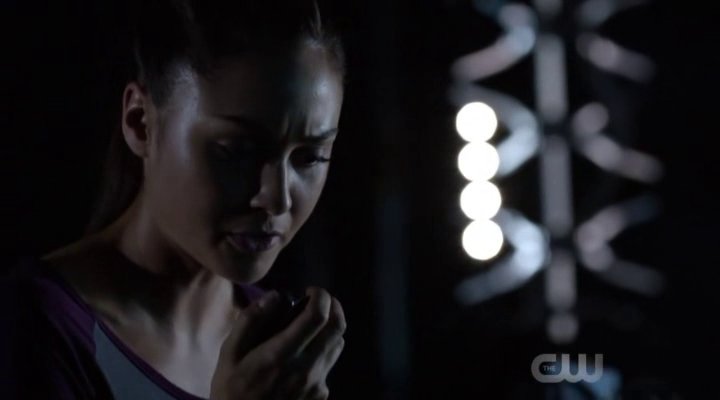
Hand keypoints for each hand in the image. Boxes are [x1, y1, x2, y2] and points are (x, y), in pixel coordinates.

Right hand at [210, 287, 345, 399]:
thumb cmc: (232, 391)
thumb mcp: (229, 354)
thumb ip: (251, 321)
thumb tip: (275, 296)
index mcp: (281, 354)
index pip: (317, 317)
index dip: (321, 296)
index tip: (310, 291)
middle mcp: (306, 369)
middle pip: (338, 328)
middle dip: (333, 306)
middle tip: (319, 301)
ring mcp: (316, 385)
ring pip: (338, 345)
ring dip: (330, 328)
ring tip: (311, 326)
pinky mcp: (320, 396)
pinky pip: (329, 365)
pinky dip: (323, 351)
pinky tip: (303, 355)